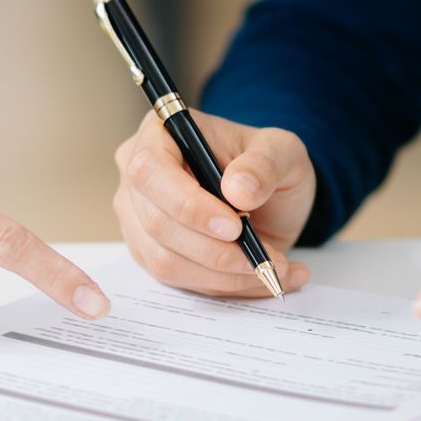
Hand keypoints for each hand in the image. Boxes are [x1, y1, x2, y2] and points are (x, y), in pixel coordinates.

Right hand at [112, 109, 316, 296]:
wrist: (268, 199)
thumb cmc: (266, 167)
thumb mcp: (282, 152)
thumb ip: (264, 165)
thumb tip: (238, 190)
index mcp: (159, 135)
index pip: (151, 171)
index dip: (188, 204)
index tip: (234, 227)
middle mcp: (137, 177)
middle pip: (156, 223)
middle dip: (214, 250)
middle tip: (264, 258)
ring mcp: (138, 218)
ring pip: (165, 260)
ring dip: (223, 275)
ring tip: (272, 268)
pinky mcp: (150, 253)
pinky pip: (179, 281)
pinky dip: (225, 286)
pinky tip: (262, 278)